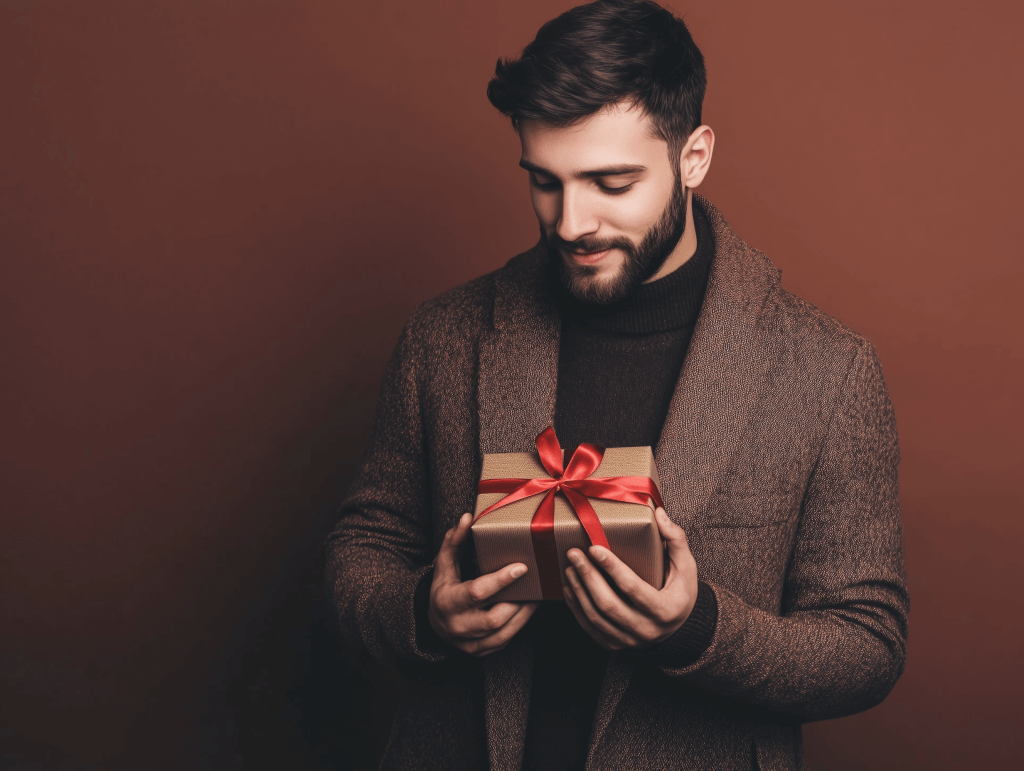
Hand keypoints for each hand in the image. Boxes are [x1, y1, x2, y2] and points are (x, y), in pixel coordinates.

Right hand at [428, 513, 538, 655]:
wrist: (434, 624)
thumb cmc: (443, 588)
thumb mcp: (443, 564)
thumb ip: (454, 541)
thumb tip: (467, 518)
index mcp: (447, 602)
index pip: (477, 592)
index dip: (501, 580)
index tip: (522, 567)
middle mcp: (457, 627)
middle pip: (494, 619)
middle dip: (518, 602)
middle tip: (536, 584)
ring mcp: (469, 644)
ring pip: (504, 633)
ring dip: (524, 614)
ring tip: (538, 595)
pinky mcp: (481, 652)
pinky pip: (506, 640)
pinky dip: (520, 624)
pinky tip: (530, 608)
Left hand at [563, 506, 697, 649]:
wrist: (679, 629)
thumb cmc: (681, 593)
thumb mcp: (686, 567)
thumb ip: (675, 539)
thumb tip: (659, 514)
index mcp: (665, 610)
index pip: (632, 588)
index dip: (611, 568)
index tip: (594, 548)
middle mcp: (646, 630)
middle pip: (608, 604)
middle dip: (587, 576)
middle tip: (574, 553)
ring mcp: (629, 641)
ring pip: (596, 617)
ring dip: (579, 590)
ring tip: (570, 567)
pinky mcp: (615, 645)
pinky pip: (590, 628)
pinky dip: (576, 607)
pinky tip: (570, 588)